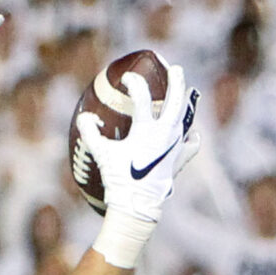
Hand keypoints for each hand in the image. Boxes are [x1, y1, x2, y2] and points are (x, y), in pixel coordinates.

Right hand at [79, 66, 201, 229]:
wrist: (137, 205)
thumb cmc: (119, 178)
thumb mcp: (102, 154)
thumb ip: (91, 132)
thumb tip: (84, 116)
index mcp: (146, 130)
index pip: (142, 98)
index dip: (134, 84)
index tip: (127, 79)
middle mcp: (166, 134)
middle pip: (176, 101)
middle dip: (176, 81)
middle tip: (175, 69)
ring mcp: (175, 146)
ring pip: (186, 119)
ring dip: (186, 104)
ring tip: (188, 93)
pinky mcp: (179, 160)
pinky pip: (190, 144)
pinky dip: (191, 137)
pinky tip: (192, 134)